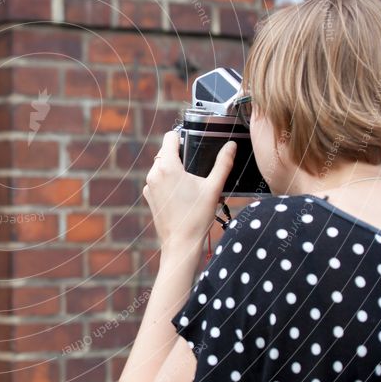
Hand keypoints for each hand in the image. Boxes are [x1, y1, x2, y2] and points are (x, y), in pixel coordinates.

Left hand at [143, 129, 236, 252]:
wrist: (180, 244)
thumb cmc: (197, 217)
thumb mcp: (214, 188)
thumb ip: (223, 164)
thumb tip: (231, 145)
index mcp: (167, 166)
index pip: (170, 137)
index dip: (183, 137)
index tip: (194, 144)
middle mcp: (154, 173)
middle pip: (165, 152)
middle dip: (180, 155)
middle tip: (196, 168)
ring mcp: (149, 185)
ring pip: (160, 166)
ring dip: (173, 169)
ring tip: (190, 183)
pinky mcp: (148, 196)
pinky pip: (157, 180)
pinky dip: (167, 182)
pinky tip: (181, 194)